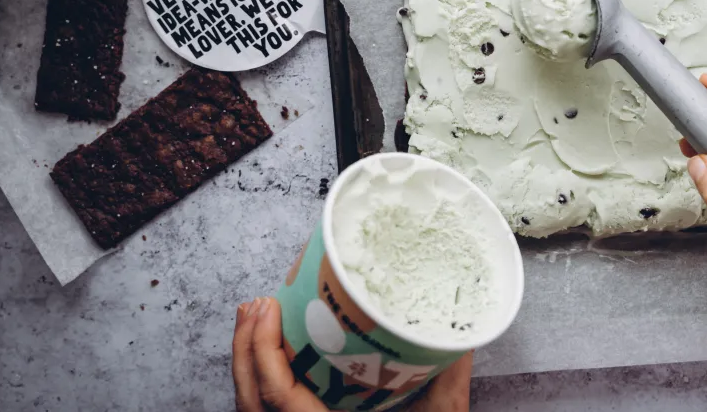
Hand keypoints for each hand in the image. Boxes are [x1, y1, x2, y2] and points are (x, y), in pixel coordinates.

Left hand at [231, 297, 473, 411]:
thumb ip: (449, 385)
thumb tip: (461, 338)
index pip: (276, 397)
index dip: (263, 351)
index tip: (270, 309)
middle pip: (249, 400)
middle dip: (245, 347)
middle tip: (256, 304)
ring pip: (250, 410)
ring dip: (246, 362)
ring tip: (254, 320)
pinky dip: (258, 384)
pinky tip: (270, 358)